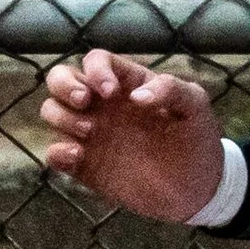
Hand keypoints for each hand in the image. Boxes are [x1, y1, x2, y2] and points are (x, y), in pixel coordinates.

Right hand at [40, 50, 225, 222]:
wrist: (196, 188)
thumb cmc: (197, 138)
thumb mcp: (195, 106)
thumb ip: (172, 90)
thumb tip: (137, 96)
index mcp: (129, 83)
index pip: (97, 61)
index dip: (96, 70)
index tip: (111, 92)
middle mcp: (104, 104)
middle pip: (61, 78)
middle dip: (63, 85)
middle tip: (84, 103)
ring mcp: (91, 133)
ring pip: (52, 111)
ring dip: (61, 117)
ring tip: (90, 133)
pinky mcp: (84, 164)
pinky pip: (54, 152)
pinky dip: (57, 151)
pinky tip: (78, 157)